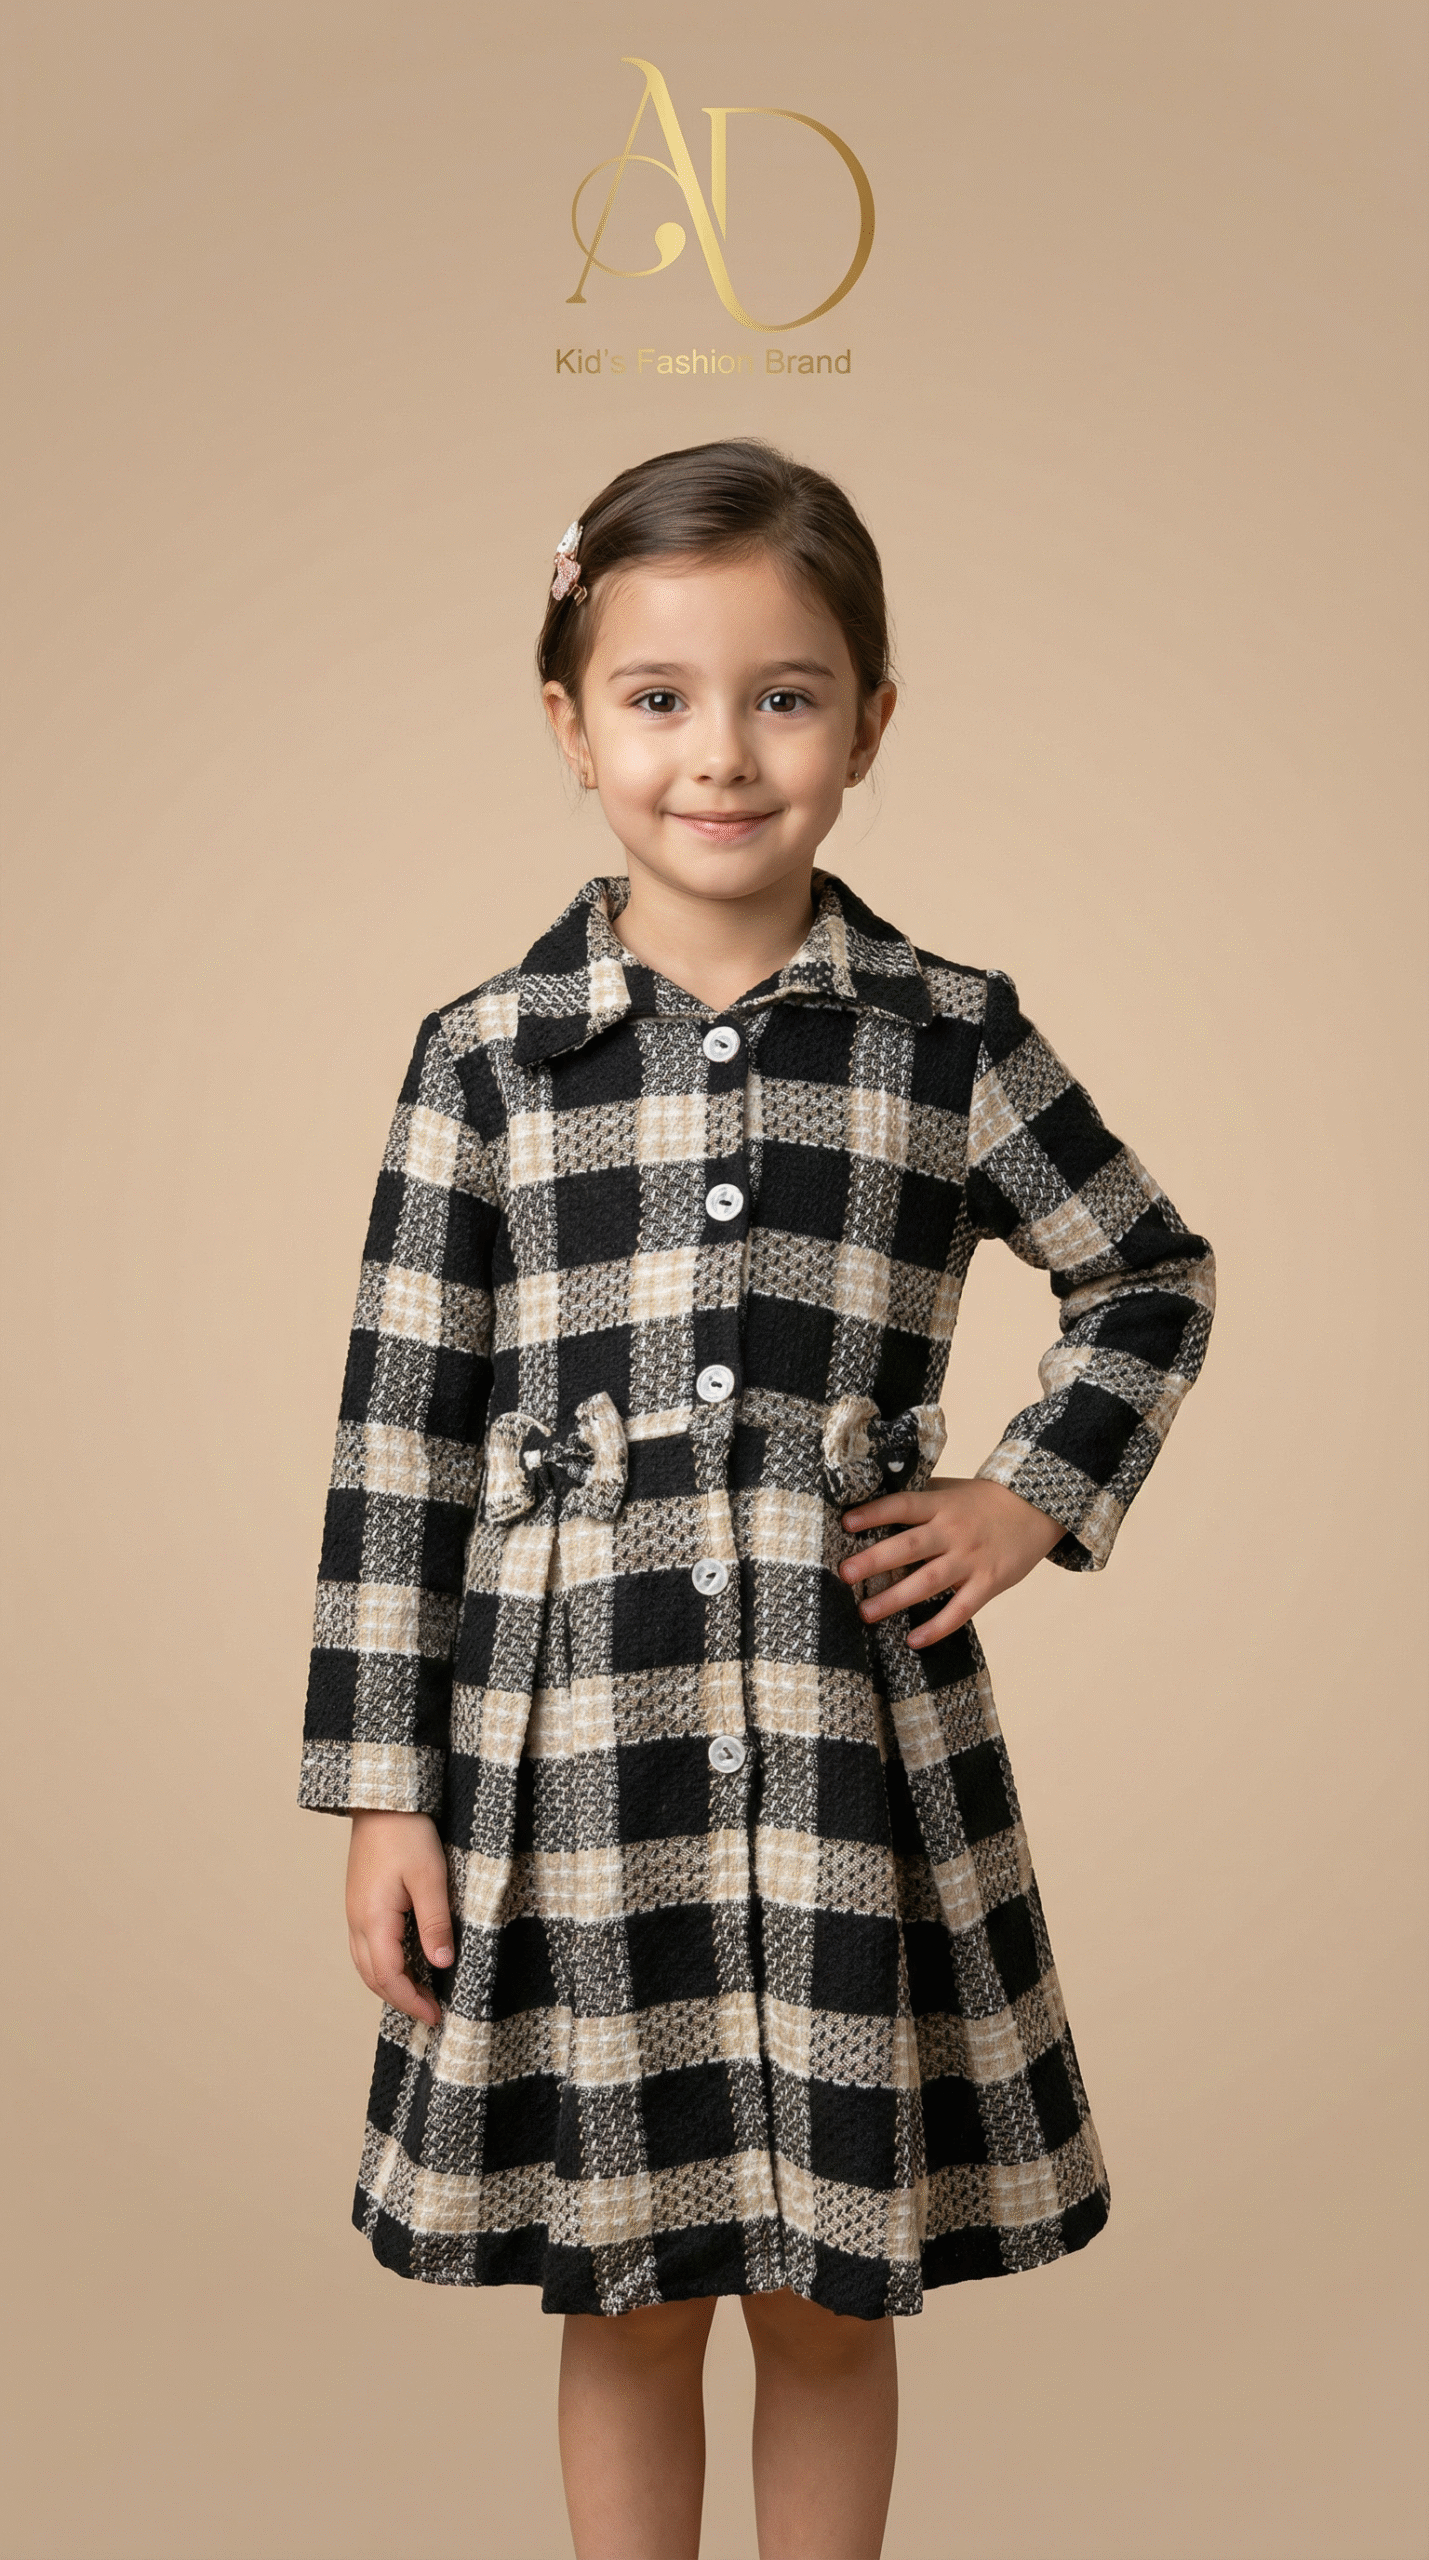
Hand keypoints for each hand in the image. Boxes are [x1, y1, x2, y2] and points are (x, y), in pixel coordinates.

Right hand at [345, 1810, 453, 2027]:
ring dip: (391, 1985)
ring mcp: (355, 1913)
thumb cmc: (407, 1833)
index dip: (412, 2001)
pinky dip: (384, 1966)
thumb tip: (442, 1965)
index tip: (436, 2016)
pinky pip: (366, 1948)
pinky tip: (406, 1964)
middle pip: (373, 1977)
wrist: (382, 1802)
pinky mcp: (360, 1903)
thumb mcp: (430, 1877)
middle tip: (431, 2013)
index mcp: (373, 1920)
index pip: (389, 1977)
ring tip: (420, 1994)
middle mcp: (357, 1922)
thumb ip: (435, 1923)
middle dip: (401, 2000)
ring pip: (366, 1965)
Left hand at [840, 1475, 1065, 1647]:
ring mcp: (972, 1559)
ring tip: (866, 1613)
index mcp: (941, 1505)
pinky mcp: (989, 1583)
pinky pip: (960, 1610)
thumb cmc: (983, 1501)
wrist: (1037, 1508)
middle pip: (910, 1547)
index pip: (903, 1506)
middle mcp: (954, 1531)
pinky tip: (913, 1640)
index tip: (846, 1523)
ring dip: (895, 1599)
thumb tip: (871, 1506)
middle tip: (845, 1574)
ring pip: (929, 1582)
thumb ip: (919, 1499)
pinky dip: (937, 1627)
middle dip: (875, 1560)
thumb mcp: (951, 1491)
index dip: (875, 1513)